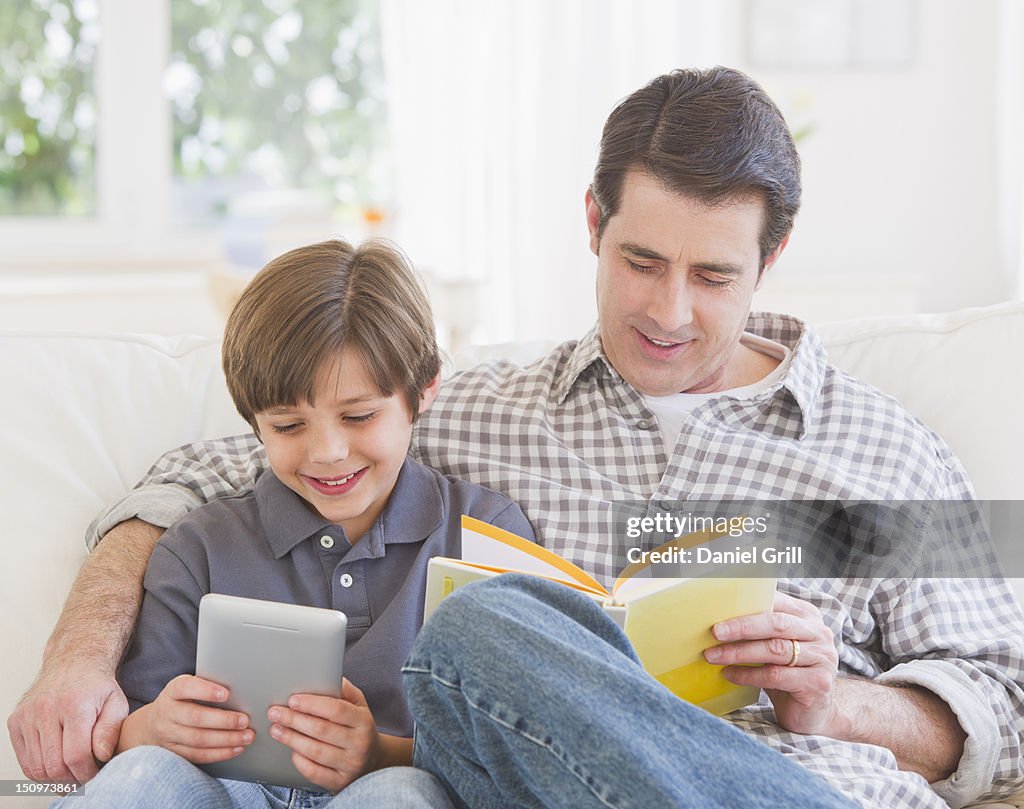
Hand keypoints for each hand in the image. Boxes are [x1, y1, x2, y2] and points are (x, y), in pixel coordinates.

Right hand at [7, 665, 127, 783]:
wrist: (72, 663)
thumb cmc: (96, 687)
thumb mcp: (117, 703)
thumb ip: (112, 730)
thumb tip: (101, 756)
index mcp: (74, 705)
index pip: (75, 755)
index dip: (86, 773)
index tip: (95, 773)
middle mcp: (46, 710)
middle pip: (54, 765)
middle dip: (71, 779)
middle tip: (84, 777)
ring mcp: (27, 716)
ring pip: (36, 768)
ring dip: (55, 779)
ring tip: (71, 773)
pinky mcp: (15, 722)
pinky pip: (24, 761)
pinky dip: (39, 771)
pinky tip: (56, 765)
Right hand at [118, 675, 252, 763]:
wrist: (150, 725)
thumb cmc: (180, 701)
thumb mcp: (186, 688)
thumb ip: (206, 687)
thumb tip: (240, 689)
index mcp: (173, 691)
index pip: (185, 687)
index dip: (206, 690)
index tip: (226, 694)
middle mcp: (167, 712)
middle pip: (195, 717)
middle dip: (224, 720)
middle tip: (245, 720)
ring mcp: (168, 734)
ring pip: (198, 739)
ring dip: (226, 739)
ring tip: (246, 736)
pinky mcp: (173, 752)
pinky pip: (198, 755)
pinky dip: (219, 753)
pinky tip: (236, 748)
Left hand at [267, 678, 387, 792]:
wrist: (373, 761)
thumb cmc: (359, 728)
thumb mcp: (359, 705)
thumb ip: (344, 690)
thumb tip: (326, 676)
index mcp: (363, 721)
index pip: (336, 710)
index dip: (312, 704)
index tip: (293, 699)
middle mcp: (359, 744)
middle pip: (321, 730)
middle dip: (294, 720)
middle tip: (275, 713)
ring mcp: (349, 765)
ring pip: (315, 751)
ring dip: (291, 739)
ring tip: (276, 729)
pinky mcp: (339, 782)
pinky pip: (314, 772)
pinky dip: (299, 760)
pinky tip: (291, 750)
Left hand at [703, 591, 839, 735]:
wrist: (814, 712)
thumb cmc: (788, 673)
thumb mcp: (775, 645)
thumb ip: (759, 629)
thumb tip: (718, 617)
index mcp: (807, 616)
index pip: (776, 602)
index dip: (748, 603)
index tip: (719, 607)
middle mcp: (819, 633)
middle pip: (776, 624)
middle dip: (742, 626)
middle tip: (715, 632)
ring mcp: (822, 659)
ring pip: (775, 649)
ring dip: (739, 652)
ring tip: (714, 655)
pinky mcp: (817, 684)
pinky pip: (775, 675)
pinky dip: (748, 674)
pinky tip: (729, 674)